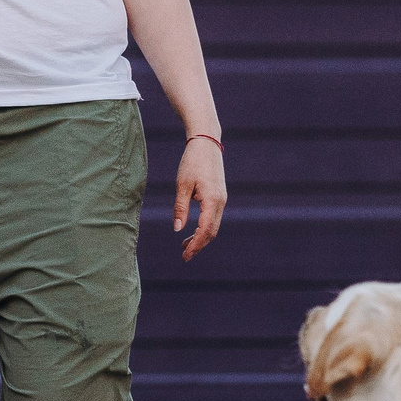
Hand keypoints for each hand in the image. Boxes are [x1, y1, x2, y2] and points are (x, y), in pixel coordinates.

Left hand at [174, 136, 226, 259]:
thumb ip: (180, 208)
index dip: (196, 245)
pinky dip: (204, 227)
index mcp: (212, 201)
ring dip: (200, 237)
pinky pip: (213, 218)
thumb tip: (178, 229)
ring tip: (184, 246)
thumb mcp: (182, 185)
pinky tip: (192, 230)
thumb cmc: (192, 162)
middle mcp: (221, 202)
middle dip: (199, 245)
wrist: (206, 143)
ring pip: (213, 226)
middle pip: (212, 232)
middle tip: (184, 256)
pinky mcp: (220, 196)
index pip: (205, 230)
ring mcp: (222, 199)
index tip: (185, 255)